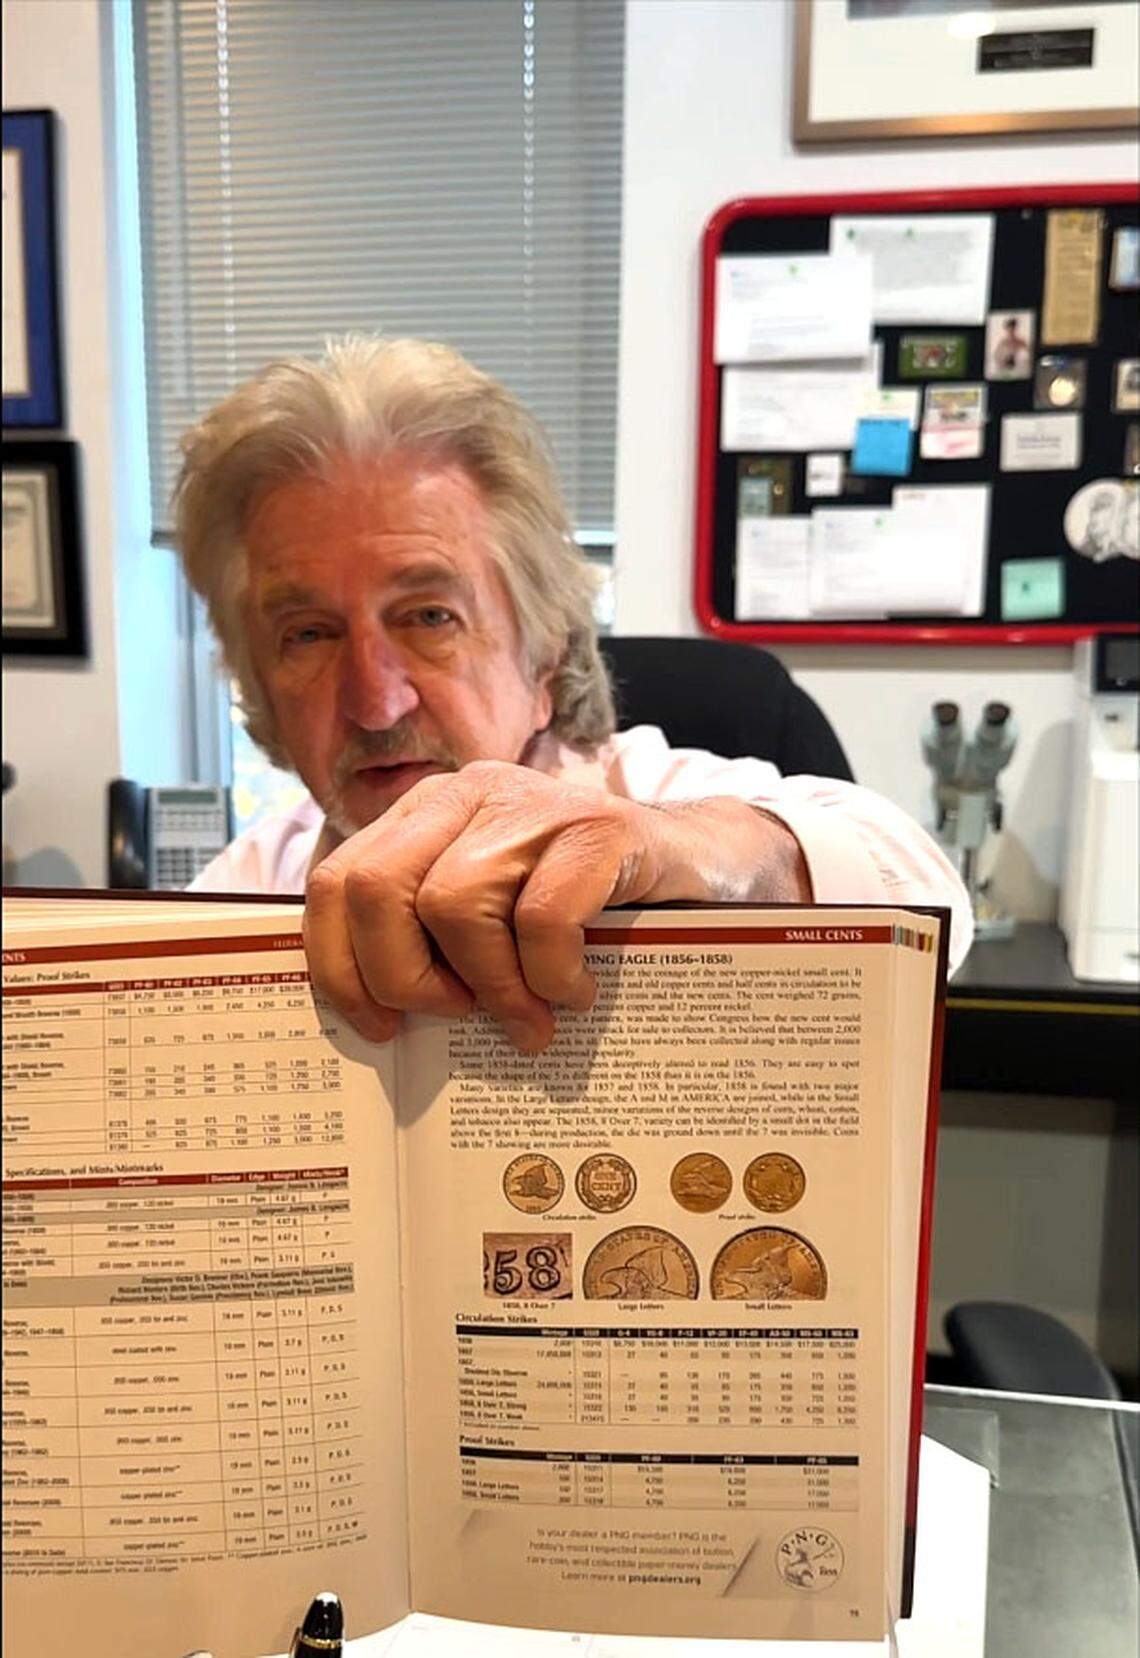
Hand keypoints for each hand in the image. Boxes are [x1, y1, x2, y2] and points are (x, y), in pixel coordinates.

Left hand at [303, 760, 808, 1050]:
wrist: (702, 864)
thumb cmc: (585, 907)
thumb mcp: (491, 913)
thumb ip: (430, 936)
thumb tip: (371, 1018)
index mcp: (428, 812)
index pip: (336, 882)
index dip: (341, 964)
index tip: (378, 1026)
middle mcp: (470, 792)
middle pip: (377, 890)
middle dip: (404, 978)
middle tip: (459, 1018)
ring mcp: (534, 802)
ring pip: (453, 904)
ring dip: (490, 986)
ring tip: (530, 1018)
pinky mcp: (599, 826)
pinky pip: (540, 917)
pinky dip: (552, 975)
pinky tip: (577, 992)